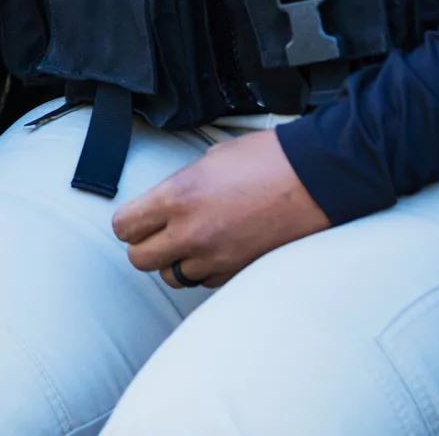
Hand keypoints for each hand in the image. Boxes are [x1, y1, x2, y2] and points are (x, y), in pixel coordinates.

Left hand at [112, 129, 329, 287]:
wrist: (313, 179)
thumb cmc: (266, 159)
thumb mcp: (211, 158)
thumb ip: (182, 184)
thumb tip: (170, 200)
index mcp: (177, 196)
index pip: (126, 226)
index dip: (128, 223)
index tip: (135, 218)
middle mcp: (191, 232)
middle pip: (140, 259)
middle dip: (144, 245)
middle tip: (156, 232)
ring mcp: (215, 257)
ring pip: (171, 276)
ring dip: (173, 261)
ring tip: (188, 241)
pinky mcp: (238, 272)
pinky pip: (204, 281)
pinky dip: (202, 269)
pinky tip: (214, 248)